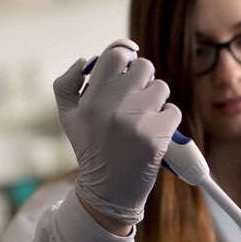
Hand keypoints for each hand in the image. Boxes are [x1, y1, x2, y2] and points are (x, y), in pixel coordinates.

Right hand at [53, 39, 180, 224]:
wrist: (108, 190)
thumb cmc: (90, 148)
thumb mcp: (68, 116)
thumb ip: (67, 83)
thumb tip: (84, 60)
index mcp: (92, 97)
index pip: (116, 54)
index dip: (125, 51)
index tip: (129, 58)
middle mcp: (114, 105)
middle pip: (144, 66)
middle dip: (142, 79)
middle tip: (134, 97)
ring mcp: (137, 120)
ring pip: (161, 87)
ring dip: (156, 100)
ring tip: (142, 118)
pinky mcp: (157, 136)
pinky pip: (173, 111)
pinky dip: (167, 121)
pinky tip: (153, 132)